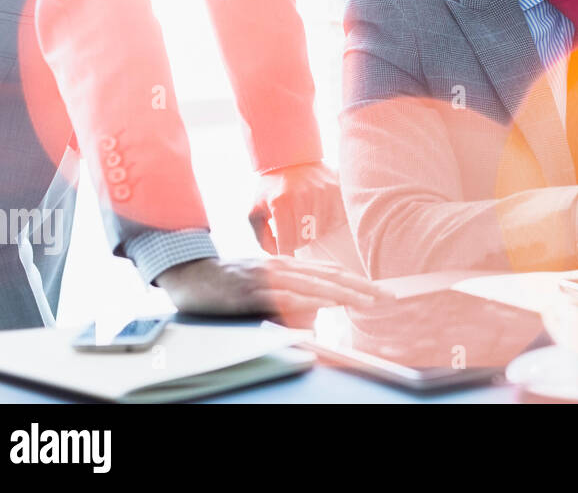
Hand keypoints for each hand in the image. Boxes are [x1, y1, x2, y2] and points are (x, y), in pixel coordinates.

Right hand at [155, 256, 379, 326]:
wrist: (190, 273)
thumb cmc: (229, 281)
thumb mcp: (266, 285)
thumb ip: (293, 295)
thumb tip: (319, 312)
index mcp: (289, 266)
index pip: (332, 274)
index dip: (359, 283)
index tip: (383, 292)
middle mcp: (283, 268)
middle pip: (330, 278)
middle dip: (361, 288)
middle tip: (387, 297)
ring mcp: (266, 278)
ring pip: (312, 285)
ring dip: (341, 294)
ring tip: (365, 302)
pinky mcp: (250, 291)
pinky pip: (281, 296)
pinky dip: (304, 300)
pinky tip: (321, 305)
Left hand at [249, 162, 346, 254]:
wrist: (292, 156)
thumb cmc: (272, 186)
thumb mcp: (256, 209)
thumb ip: (261, 236)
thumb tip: (276, 253)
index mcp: (281, 204)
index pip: (287, 244)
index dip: (285, 253)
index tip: (285, 254)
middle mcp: (304, 198)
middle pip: (304, 240)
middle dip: (296, 241)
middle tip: (291, 231)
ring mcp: (323, 194)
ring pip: (320, 231)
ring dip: (311, 230)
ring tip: (304, 218)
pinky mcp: (337, 191)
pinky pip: (335, 220)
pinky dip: (326, 221)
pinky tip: (317, 212)